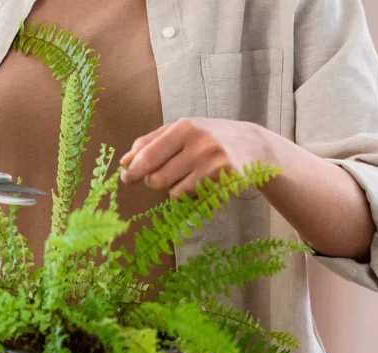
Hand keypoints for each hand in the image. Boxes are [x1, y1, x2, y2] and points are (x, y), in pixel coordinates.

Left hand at [120, 118, 275, 197]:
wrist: (253, 145)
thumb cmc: (209, 137)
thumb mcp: (181, 130)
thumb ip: (150, 142)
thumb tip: (124, 162)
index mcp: (184, 128)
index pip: (148, 156)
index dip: (132, 171)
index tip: (126, 177)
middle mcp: (199, 145)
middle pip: (156, 179)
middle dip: (153, 181)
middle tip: (162, 175)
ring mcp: (213, 165)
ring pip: (174, 193)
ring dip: (175, 188)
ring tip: (189, 175)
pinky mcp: (224, 183)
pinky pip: (193, 199)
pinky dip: (192, 195)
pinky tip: (203, 182)